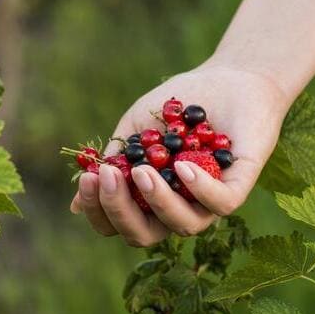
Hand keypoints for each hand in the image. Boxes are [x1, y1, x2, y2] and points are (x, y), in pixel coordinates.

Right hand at [70, 63, 287, 245]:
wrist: (226, 77)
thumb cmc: (175, 107)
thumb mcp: (134, 131)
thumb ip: (112, 164)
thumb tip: (75, 205)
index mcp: (148, 201)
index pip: (118, 224)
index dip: (99, 212)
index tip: (89, 179)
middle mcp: (177, 209)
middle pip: (143, 236)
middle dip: (120, 211)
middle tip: (109, 177)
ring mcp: (208, 202)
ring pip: (182, 225)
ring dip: (157, 201)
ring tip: (143, 169)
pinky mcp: (238, 187)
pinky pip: (220, 205)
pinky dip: (198, 189)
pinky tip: (181, 166)